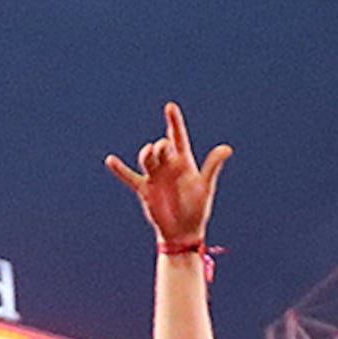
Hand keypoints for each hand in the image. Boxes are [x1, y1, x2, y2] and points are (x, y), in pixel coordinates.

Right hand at [102, 101, 230, 251]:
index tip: (170, 106)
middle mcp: (168, 166)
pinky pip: (129, 177)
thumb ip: (213, 166)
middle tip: (163, 148)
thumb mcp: (206, 186)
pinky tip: (110, 160)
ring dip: (147, 153)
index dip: (174, 121)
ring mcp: (155, 177)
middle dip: (161, 145)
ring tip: (149, 154)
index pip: (178, 136)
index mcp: (184, 162)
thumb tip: (227, 148)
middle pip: (161, 146)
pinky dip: (120, 170)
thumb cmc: (197, 209)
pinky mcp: (144, 189)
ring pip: (147, 157)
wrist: (184, 231)